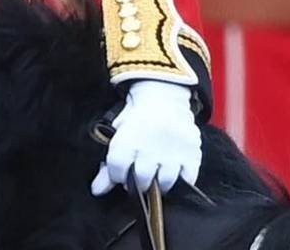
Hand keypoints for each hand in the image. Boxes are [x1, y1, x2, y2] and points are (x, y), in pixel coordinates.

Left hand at [91, 80, 200, 195]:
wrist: (163, 98)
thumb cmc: (136, 121)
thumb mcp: (118, 137)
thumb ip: (108, 167)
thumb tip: (97, 191)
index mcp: (128, 138)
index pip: (118, 170)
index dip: (117, 176)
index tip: (122, 173)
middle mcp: (150, 145)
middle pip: (142, 179)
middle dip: (139, 183)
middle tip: (141, 177)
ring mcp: (173, 149)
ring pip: (165, 182)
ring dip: (160, 185)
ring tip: (157, 177)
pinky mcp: (192, 151)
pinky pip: (188, 177)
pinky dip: (181, 180)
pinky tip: (174, 174)